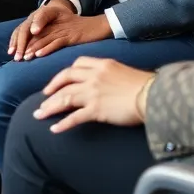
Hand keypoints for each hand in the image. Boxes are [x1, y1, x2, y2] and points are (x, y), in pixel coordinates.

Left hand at [7, 0, 110, 60]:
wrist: (98, 26)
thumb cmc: (79, 30)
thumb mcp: (61, 31)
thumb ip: (48, 37)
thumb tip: (32, 50)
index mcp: (49, 20)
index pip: (29, 28)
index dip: (19, 39)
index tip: (11, 51)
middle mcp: (54, 23)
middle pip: (34, 34)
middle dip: (23, 45)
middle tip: (15, 57)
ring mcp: (62, 29)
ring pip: (43, 38)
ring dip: (33, 48)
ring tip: (24, 57)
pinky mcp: (71, 36)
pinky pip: (57, 42)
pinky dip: (47, 48)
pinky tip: (39, 54)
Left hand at [33, 57, 153, 132]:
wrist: (154, 96)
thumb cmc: (145, 86)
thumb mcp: (124, 72)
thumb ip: (110, 75)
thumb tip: (105, 83)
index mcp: (101, 64)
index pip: (76, 65)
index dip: (64, 74)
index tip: (58, 82)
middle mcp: (93, 76)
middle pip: (64, 80)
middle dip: (50, 89)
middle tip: (42, 98)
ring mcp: (93, 92)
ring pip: (64, 98)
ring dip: (50, 107)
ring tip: (39, 114)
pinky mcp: (96, 109)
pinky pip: (74, 117)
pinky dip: (63, 123)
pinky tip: (54, 129)